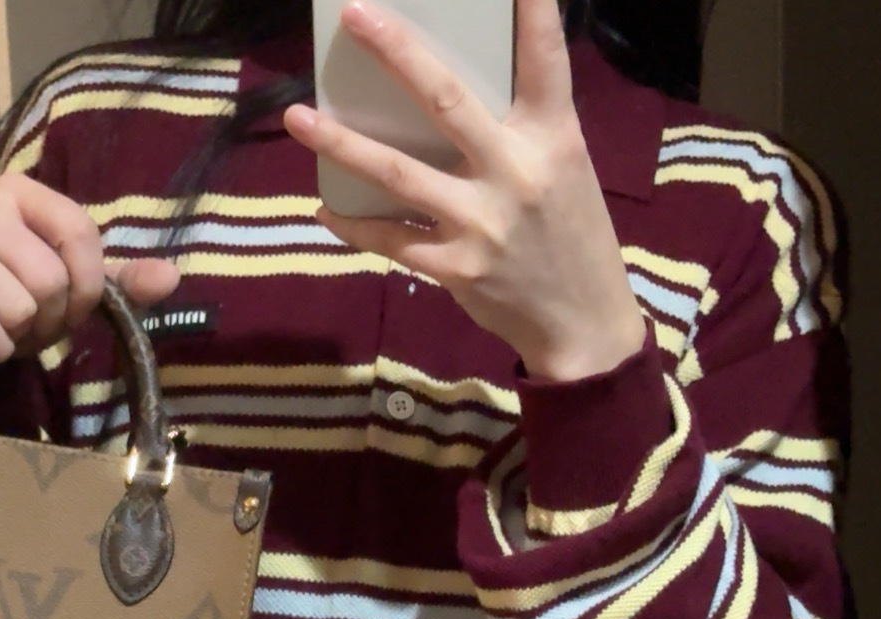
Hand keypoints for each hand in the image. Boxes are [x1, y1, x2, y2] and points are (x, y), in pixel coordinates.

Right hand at [0, 175, 181, 373]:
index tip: (71, 307)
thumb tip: (171, 278)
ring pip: (17, 304)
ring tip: (3, 329)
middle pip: (48, 276)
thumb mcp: (71, 291)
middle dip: (48, 318)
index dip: (86, 286)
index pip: (79, 231)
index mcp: (19, 192)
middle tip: (27, 324)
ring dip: (18, 335)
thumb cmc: (10, 303)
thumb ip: (121, 283)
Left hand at [284, 0, 645, 381]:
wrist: (582, 325)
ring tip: (298, 119)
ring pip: (399, 175)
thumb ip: (520, 132)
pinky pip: (390, 240)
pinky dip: (354, 224)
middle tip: (355, 15)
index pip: (544, 58)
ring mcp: (481, 223)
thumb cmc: (571, 238)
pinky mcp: (454, 268)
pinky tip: (325, 209)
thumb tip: (451, 98)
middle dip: (398, 54)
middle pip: (447, 102)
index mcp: (553, 138)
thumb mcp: (564, 171)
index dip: (530, 8)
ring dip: (342, 144)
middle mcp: (515, 173)